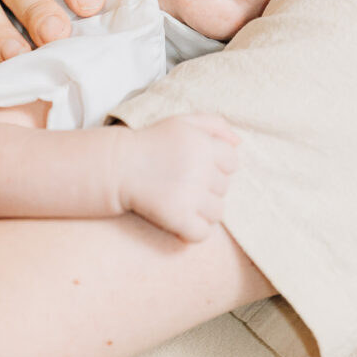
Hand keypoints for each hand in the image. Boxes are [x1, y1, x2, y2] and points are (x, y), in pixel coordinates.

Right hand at [120, 114, 239, 240]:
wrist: (118, 166)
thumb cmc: (152, 143)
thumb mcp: (182, 122)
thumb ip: (214, 124)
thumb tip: (239, 141)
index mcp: (204, 144)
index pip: (232, 162)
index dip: (217, 166)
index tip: (197, 167)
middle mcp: (201, 168)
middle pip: (224, 188)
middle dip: (208, 187)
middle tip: (183, 183)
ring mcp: (190, 194)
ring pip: (217, 213)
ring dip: (203, 210)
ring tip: (182, 201)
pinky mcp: (177, 217)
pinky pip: (202, 233)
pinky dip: (192, 231)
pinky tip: (179, 220)